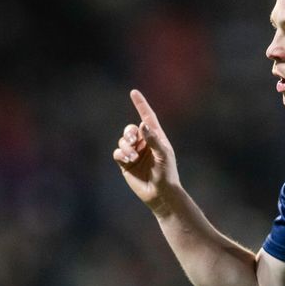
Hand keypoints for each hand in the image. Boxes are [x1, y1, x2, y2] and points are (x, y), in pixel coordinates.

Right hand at [113, 89, 179, 213]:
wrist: (160, 193)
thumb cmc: (166, 173)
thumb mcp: (163, 154)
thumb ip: (153, 140)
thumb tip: (142, 125)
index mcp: (156, 137)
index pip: (147, 116)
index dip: (140, 104)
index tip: (133, 92)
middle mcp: (144, 143)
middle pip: (130, 129)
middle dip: (129, 133)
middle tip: (134, 141)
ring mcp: (134, 152)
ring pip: (123, 141)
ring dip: (126, 146)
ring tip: (133, 156)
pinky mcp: (126, 163)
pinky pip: (118, 152)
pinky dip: (121, 154)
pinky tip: (128, 159)